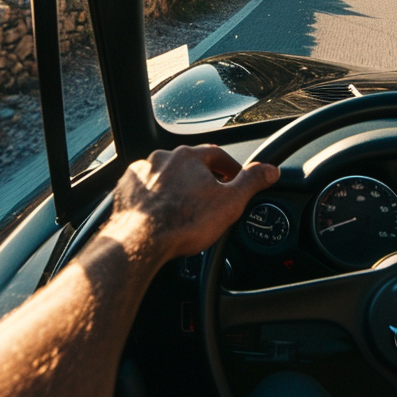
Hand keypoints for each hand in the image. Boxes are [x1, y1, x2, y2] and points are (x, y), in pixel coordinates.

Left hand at [111, 145, 278, 259]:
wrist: (140, 242)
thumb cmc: (182, 223)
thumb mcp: (230, 203)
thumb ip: (252, 182)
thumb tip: (270, 170)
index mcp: (189, 157)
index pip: (218, 155)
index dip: (230, 169)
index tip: (235, 182)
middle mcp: (163, 158)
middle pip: (191, 165)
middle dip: (203, 179)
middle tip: (212, 200)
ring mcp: (142, 173)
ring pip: (166, 176)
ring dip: (177, 187)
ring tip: (185, 210)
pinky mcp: (126, 189)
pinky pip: (146, 189)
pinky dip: (155, 198)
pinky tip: (162, 214)